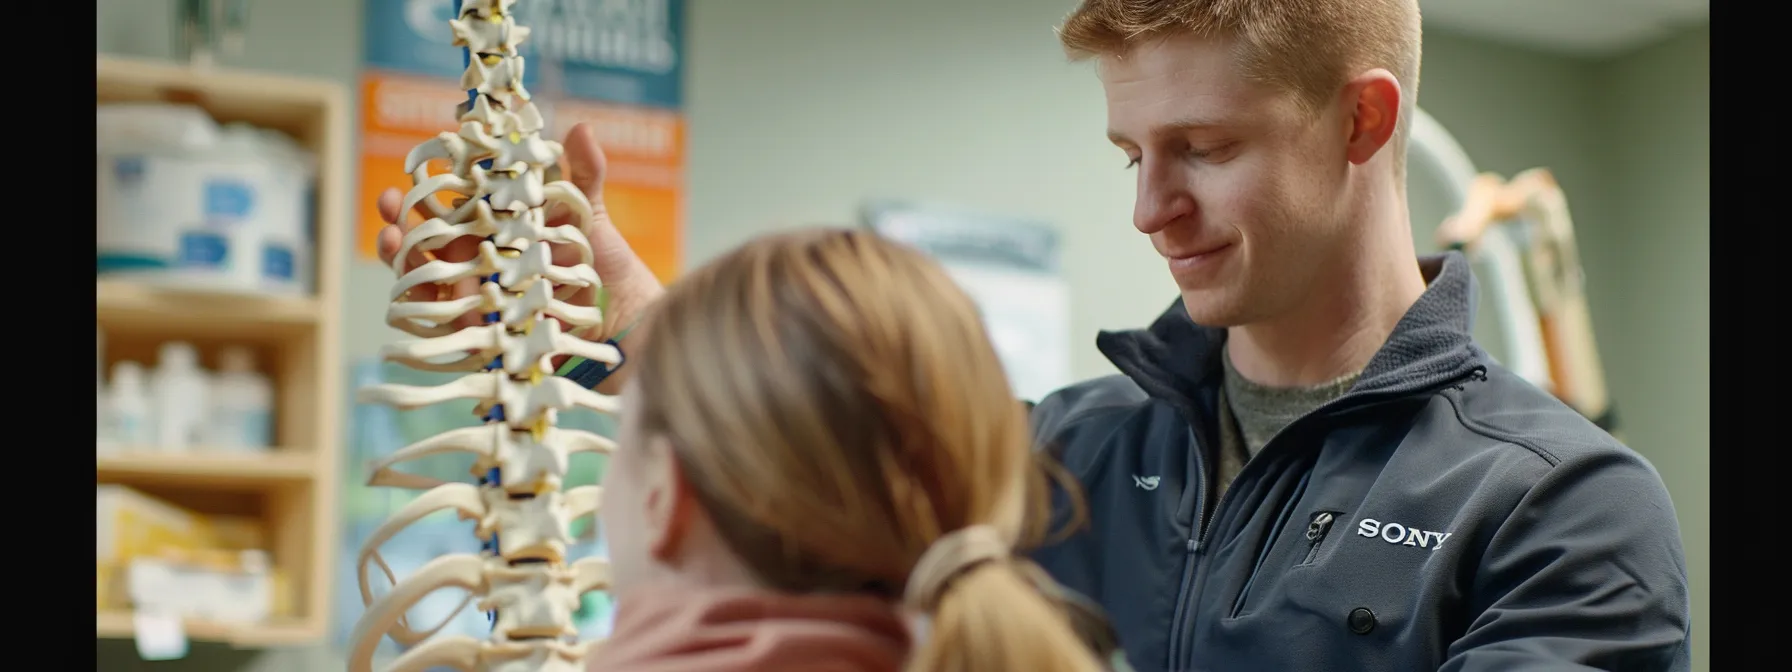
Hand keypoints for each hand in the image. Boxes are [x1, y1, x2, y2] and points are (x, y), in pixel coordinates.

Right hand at [375, 122, 665, 342]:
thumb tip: (581, 126)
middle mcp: (487, 267)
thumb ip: (583, 176)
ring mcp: (484, 302)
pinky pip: (444, 326)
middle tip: (389, 204)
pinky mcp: (486, 337)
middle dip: (403, 225)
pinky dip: (425, 308)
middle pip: (432, 246)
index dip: (430, 192)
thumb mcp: (593, 218)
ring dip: (403, 262)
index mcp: (504, 235)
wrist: (633, 324)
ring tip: (389, 241)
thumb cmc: (610, 270)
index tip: (410, 172)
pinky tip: (414, 290)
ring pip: (429, 282)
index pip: (456, 211)